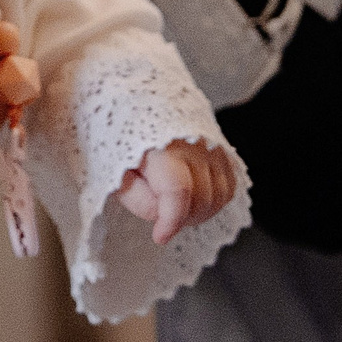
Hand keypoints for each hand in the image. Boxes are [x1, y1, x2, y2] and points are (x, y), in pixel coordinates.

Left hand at [115, 140, 237, 244]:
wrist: (136, 105)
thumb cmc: (122, 139)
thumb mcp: (112, 171)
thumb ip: (136, 197)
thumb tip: (162, 216)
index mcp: (161, 147)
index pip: (177, 191)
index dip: (171, 221)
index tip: (159, 236)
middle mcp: (192, 144)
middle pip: (201, 199)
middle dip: (182, 219)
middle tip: (162, 219)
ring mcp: (210, 145)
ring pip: (219, 196)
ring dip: (199, 212)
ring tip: (175, 208)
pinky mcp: (221, 148)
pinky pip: (228, 186)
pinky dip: (214, 200)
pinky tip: (193, 199)